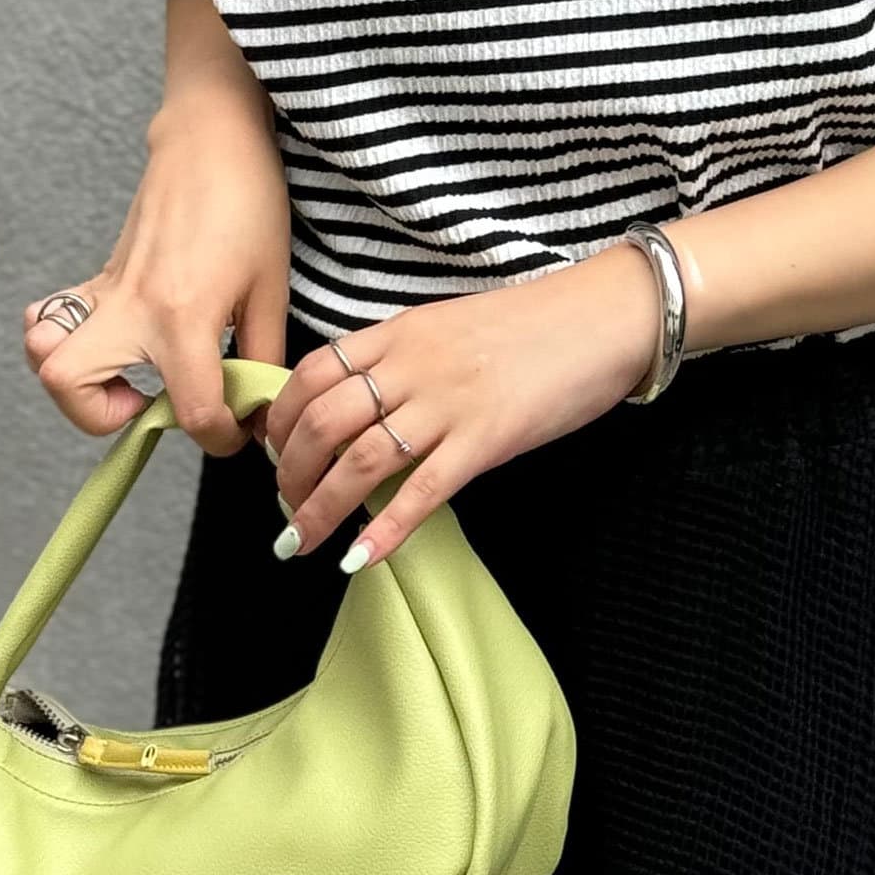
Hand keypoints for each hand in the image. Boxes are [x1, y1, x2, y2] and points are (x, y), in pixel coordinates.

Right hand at [22, 95, 292, 456]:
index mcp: (183, 315)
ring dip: (76, 385)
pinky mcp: (101, 276)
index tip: (239, 429)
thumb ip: (263, 354)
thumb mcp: (271, 285)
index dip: (222, 437)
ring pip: (44, 354)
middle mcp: (133, 307)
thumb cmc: (249, 200)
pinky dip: (64, 341)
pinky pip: (52, 318)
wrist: (212, 136)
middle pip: (69, 384)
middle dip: (108, 418)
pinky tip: (116, 342)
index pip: (191, 409)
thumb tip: (260, 405)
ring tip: (128, 379)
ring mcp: (108, 290)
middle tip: (158, 403)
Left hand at [262, 240, 660, 571]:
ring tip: (301, 542)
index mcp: (401, 332)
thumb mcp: (451, 324)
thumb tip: (365, 403)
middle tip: (284, 508)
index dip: (281, 419)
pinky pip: (424, 490)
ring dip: (320, 508)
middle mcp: (414, 365)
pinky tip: (361, 558)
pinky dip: (385, 529)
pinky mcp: (488, 438)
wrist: (602, 315)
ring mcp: (449, 402)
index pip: (313, 374)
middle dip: (289, 472)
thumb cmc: (534, 323)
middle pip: (323, 422)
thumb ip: (406, 358)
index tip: (272, 452)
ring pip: (360, 460)